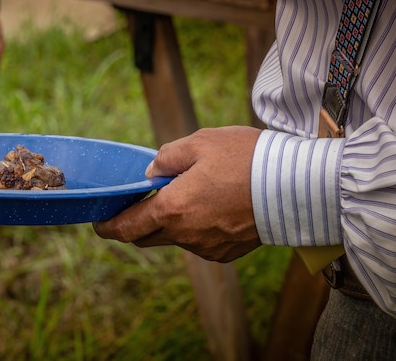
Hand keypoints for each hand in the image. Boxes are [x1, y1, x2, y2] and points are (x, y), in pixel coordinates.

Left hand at [93, 126, 262, 261]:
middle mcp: (186, 235)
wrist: (296, 187)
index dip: (108, 227)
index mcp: (173, 209)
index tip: (99, 223)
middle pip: (146, 236)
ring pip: (173, 238)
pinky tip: (208, 207)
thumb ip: (166, 158)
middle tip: (137, 204)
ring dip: (168, 223)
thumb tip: (151, 173)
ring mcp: (207, 247)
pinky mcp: (226, 253)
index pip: (127, 227)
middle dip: (135, 223)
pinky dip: (193, 228)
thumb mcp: (200, 143)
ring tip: (183, 196)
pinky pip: (198, 242)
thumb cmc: (246, 159)